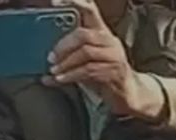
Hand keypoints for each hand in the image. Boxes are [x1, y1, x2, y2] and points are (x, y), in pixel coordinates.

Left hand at [46, 0, 164, 119]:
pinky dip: (72, 75)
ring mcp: (114, 56)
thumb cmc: (105, 74)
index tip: (55, 1)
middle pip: (83, 35)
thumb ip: (70, 57)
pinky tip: (62, 79)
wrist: (128, 94)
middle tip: (51, 57)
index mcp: (102, 32)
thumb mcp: (88, 61)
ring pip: (86, 53)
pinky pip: (89, 70)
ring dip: (66, 63)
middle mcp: (110, 41)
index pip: (90, 10)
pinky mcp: (115, 72)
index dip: (75, 3)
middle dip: (63, 46)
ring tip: (55, 71)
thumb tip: (47, 64)